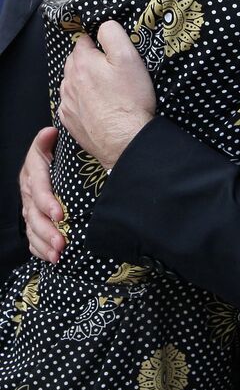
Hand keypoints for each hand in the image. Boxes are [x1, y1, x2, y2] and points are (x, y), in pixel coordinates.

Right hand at [20, 127, 64, 262]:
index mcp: (32, 174)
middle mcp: (28, 193)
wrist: (46, 162)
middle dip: (47, 231)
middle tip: (61, 243)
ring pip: (32, 229)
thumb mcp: (47, 145)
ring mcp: (29, 208)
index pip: (38, 190)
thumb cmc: (51, 153)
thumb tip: (49, 131)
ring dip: (44, 244)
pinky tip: (51, 258)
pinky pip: (32, 238)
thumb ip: (46, 141)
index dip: (47, 202)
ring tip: (58, 255)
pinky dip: (40, 249)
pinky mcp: (32, 219)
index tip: (60, 214)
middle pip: (34, 215)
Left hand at [59, 21, 155, 167]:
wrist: (125, 140)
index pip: (83, 41)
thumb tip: (102, 26)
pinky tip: (98, 107)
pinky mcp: (70, 120)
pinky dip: (82, 101)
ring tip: (106, 91)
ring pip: (72, 82)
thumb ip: (112, 34)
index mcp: (82, 62)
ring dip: (84, 82)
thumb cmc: (130, 100)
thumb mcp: (129, 57)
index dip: (99, 45)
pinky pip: (72, 103)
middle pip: (75, 61)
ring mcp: (67, 102)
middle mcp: (69, 80)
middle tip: (112, 73)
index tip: (112, 55)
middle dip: (90, 62)